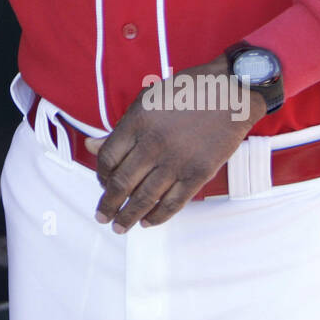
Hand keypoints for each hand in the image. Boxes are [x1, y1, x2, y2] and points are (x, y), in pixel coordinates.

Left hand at [83, 57, 264, 232]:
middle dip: (108, 204)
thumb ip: (120, 129)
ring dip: (128, 216)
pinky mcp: (198, 174)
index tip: (101, 183)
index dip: (100, 175)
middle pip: (121, 183)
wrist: (229, 92)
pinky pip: (173, 203)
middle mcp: (153, 144)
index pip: (107, 158)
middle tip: (102, 217)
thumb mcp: (146, 101)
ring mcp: (176, 161)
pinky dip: (158, 217)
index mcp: (136, 122)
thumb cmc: (185, 93)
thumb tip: (89, 146)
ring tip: (119, 227)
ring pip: (144, 198)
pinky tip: (148, 222)